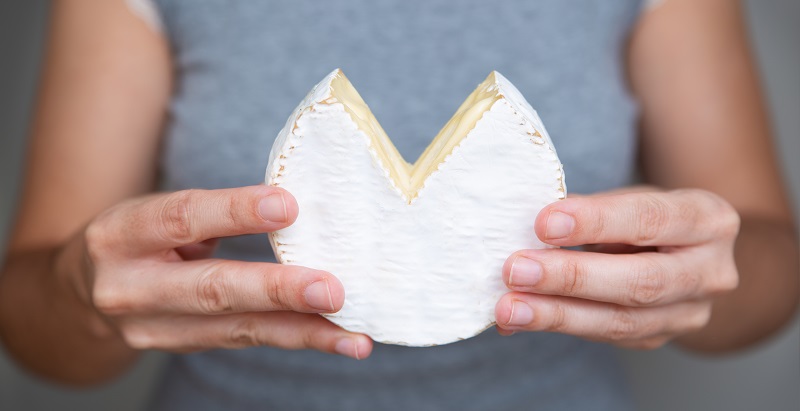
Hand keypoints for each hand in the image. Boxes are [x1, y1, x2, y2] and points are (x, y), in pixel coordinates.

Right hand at [59, 186, 371, 357]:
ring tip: (352, 333)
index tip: (288, 205)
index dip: (234, 212)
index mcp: (122, 234)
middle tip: (331, 290)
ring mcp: (154, 328)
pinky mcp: (181, 348)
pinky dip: (296, 337)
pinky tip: (337, 338)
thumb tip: (294, 209)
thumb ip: (211, 215)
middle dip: (276, 290)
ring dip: (303, 331)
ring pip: (237, 328)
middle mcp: (131, 288)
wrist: (80, 295)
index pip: (182, 218)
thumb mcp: (157, 213)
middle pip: (211, 289)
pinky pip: (246, 341)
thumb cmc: (138, 239)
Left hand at [495, 188, 739, 348]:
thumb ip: (587, 209)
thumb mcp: (628, 198)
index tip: (544, 222)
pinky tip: (518, 320)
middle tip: (517, 270)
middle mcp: (709, 272)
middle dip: (572, 277)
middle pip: (640, 281)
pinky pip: (603, 336)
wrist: (684, 255)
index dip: (595, 222)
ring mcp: (688, 313)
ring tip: (509, 307)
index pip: (650, 220)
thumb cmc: (647, 217)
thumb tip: (523, 221)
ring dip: (556, 314)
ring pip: (621, 321)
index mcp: (708, 220)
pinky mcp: (658, 338)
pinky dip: (555, 325)